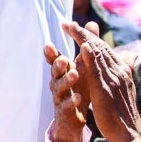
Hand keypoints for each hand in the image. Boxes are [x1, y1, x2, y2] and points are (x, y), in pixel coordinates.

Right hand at [44, 22, 100, 141]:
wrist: (74, 117)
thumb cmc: (77, 87)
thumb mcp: (83, 66)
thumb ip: (86, 47)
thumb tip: (92, 24)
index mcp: (62, 71)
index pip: (55, 60)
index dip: (51, 53)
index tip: (48, 44)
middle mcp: (58, 82)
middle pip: (55, 72)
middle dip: (58, 65)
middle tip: (64, 59)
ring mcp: (60, 97)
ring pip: (60, 88)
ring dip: (66, 81)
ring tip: (74, 74)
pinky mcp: (65, 111)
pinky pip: (67, 105)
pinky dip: (72, 101)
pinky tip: (78, 98)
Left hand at [61, 21, 140, 141]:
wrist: (129, 132)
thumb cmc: (123, 112)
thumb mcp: (123, 87)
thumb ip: (123, 70)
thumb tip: (130, 56)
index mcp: (121, 70)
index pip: (103, 48)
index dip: (89, 37)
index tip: (75, 28)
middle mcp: (118, 71)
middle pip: (100, 47)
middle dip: (83, 33)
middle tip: (67, 23)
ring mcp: (113, 79)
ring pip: (98, 54)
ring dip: (83, 39)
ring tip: (71, 27)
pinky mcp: (107, 89)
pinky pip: (98, 70)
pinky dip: (91, 56)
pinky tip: (83, 46)